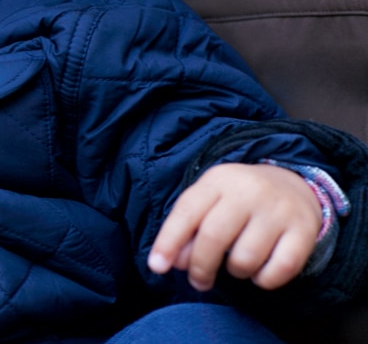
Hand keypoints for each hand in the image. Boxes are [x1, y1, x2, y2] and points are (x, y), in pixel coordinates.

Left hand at [148, 162, 321, 291]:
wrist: (292, 185)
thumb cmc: (237, 200)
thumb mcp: (209, 202)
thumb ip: (187, 228)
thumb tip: (172, 262)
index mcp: (219, 179)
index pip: (187, 211)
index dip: (168, 241)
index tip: (157, 267)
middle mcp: (250, 190)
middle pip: (214, 236)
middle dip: (199, 267)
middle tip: (198, 281)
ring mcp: (279, 209)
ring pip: (246, 258)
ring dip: (235, 272)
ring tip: (236, 264)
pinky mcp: (304, 230)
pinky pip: (280, 270)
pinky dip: (264, 280)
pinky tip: (259, 272)